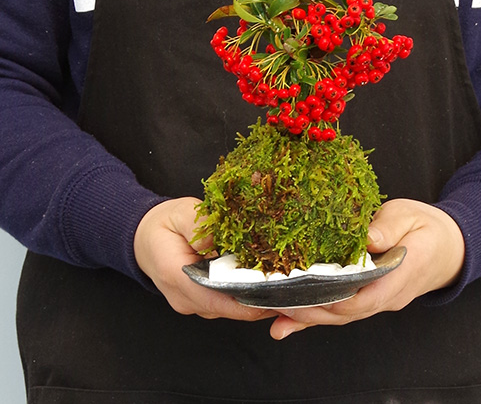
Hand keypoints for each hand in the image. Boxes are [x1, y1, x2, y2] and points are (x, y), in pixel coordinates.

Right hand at [134, 197, 275, 321]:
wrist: (143, 238)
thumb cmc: (163, 224)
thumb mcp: (181, 212)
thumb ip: (200, 224)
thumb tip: (218, 240)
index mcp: (178, 278)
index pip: (219, 299)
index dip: (250, 299)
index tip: (278, 295)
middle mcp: (187, 299)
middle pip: (230, 308)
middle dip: (262, 302)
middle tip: (295, 292)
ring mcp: (194, 304)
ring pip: (231, 309)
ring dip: (257, 300)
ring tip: (288, 288)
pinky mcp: (202, 301)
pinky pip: (228, 304)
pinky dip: (247, 296)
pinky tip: (270, 285)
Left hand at [269, 198, 464, 339]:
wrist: (448, 248)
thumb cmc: (426, 228)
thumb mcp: (410, 216)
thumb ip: (389, 227)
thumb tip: (367, 238)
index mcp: (403, 273)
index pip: (369, 295)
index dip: (338, 299)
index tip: (310, 295)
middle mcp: (389, 296)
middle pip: (348, 312)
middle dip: (313, 311)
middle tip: (279, 304)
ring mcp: (379, 301)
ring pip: (341, 316)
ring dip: (309, 318)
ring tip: (275, 315)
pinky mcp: (369, 299)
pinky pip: (341, 312)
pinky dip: (315, 318)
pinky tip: (287, 322)